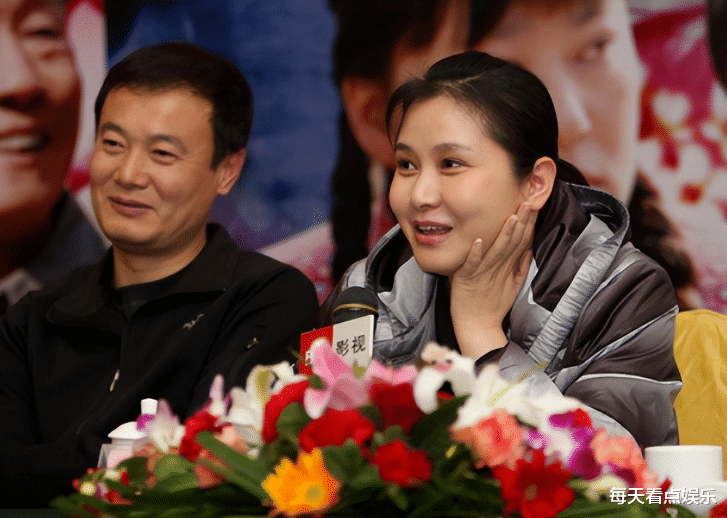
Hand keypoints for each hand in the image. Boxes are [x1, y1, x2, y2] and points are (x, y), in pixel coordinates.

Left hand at [449, 202, 536, 359]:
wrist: (478, 326)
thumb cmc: (494, 305)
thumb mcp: (513, 284)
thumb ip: (521, 265)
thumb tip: (529, 247)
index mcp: (509, 266)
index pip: (523, 240)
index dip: (530, 223)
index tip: (535, 205)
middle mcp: (499, 267)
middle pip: (513, 241)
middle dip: (522, 221)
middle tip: (529, 202)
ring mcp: (484, 272)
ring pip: (497, 250)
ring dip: (504, 234)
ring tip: (512, 217)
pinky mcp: (468, 278)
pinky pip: (472, 263)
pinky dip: (476, 252)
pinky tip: (479, 240)